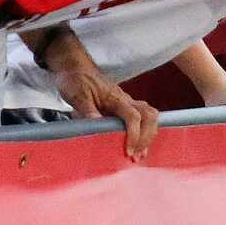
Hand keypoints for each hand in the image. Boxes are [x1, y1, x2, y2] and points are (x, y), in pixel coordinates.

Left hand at [44, 30, 157, 159]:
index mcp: (115, 97)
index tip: (128, 150)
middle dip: (147, 137)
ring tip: (140, 154)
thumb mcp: (77, 94)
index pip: (133, 116)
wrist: (75, 68)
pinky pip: (143, 118)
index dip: (134, 134)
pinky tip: (138, 146)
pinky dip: (145, 133)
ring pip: (150, 116)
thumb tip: (95, 125)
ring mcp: (127, 103)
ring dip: (149, 135)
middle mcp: (125, 100)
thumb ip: (86, 110)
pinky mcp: (124, 107)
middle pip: (149, 115)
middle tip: (136, 156)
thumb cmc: (76, 80)